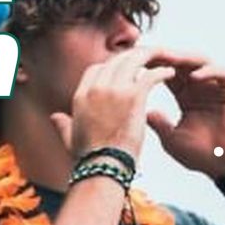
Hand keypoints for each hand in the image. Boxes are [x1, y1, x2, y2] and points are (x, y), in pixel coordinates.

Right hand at [51, 47, 175, 160]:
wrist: (102, 166)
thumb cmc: (88, 157)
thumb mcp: (69, 137)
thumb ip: (62, 124)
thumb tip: (55, 118)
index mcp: (80, 95)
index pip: (96, 68)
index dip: (111, 66)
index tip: (125, 70)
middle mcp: (95, 88)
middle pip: (116, 60)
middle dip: (133, 57)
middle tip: (148, 60)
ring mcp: (114, 90)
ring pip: (133, 61)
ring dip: (149, 58)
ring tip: (162, 60)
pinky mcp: (133, 97)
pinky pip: (150, 75)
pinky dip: (162, 71)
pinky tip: (170, 73)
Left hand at [146, 54, 224, 178]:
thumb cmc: (201, 155)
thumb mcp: (170, 138)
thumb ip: (157, 123)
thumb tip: (141, 112)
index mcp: (185, 96)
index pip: (167, 72)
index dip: (152, 65)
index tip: (134, 62)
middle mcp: (201, 88)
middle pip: (182, 63)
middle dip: (165, 56)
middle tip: (149, 52)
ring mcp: (218, 88)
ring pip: (201, 62)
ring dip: (185, 59)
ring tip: (169, 59)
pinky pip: (222, 73)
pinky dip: (209, 71)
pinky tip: (194, 77)